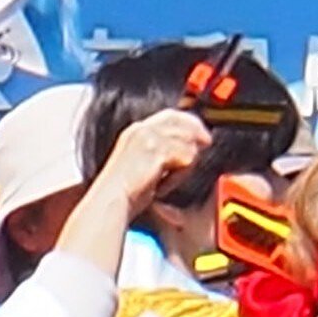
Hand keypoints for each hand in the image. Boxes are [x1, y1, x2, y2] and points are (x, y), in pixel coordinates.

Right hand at [76, 110, 213, 246]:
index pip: (171, 115)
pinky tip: (164, 186)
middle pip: (182, 122)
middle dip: (196, 133)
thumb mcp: (142, 164)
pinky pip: (184, 159)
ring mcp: (148, 139)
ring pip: (186, 143)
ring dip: (184, 165)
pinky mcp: (156, 151)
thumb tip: (186, 151)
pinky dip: (178, 176)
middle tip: (206, 142)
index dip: (190, 121)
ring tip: (168, 181)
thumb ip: (160, 153)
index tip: (203, 132)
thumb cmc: (123, 192)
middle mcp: (142, 129)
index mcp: (136, 131)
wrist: (111, 200)